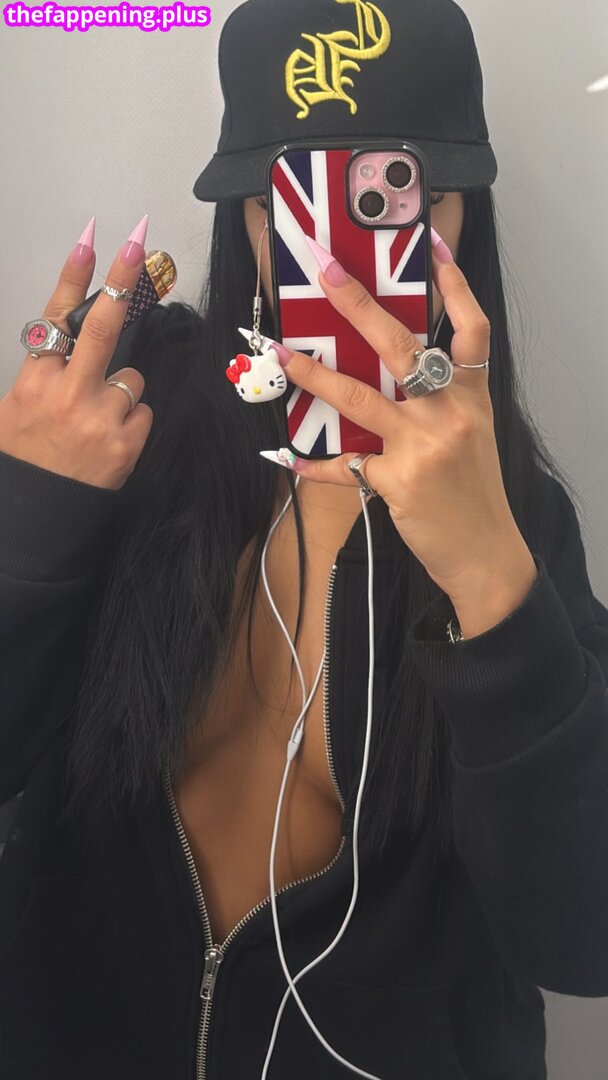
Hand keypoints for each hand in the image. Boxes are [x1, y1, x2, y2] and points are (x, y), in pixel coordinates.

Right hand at [0, 216, 153, 491]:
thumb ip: (40, 375)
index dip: (74, 276)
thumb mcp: (12, 410)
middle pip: (101, 328)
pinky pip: (144, 412)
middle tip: (137, 244)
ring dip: (122, 391)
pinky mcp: (125, 444)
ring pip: (132, 378)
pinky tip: (111, 440)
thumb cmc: (25, 460)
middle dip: (121, 281)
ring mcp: (98, 419)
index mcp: (33, 383)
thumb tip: (64, 344)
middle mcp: (66, 395)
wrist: (37, 517)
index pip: (55, 319)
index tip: (91, 240)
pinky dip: (132, 421)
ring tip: (97, 420)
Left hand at [264, 235, 535, 606]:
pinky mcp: (395, 480)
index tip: (433, 245)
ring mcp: (422, 445)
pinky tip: (285, 454)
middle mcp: (449, 413)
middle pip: (402, 346)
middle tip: (327, 269)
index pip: (470, 328)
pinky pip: (343, 465)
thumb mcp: (472, 436)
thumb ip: (441, 402)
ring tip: (280, 352)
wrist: (486, 553)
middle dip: (359, 303)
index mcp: (471, 397)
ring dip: (314, 373)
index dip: (454, 284)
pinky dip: (313, 463)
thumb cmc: (475, 493)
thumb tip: (394, 374)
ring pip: (359, 397)